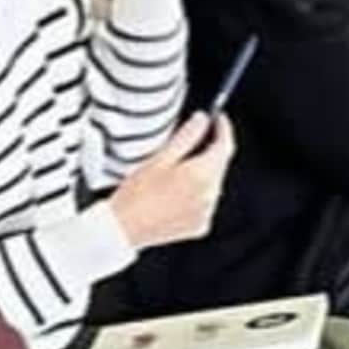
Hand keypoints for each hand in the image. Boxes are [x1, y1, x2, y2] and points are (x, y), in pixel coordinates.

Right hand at [108, 113, 233, 249]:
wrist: (123, 229)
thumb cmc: (136, 196)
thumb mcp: (160, 158)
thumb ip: (186, 136)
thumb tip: (202, 120)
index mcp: (201, 175)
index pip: (225, 146)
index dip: (224, 128)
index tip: (218, 118)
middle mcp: (209, 195)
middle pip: (221, 165)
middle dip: (212, 149)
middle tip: (196, 138)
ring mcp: (206, 212)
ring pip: (214, 183)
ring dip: (205, 172)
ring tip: (178, 169)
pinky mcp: (200, 226)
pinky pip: (207, 202)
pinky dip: (199, 193)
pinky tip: (178, 192)